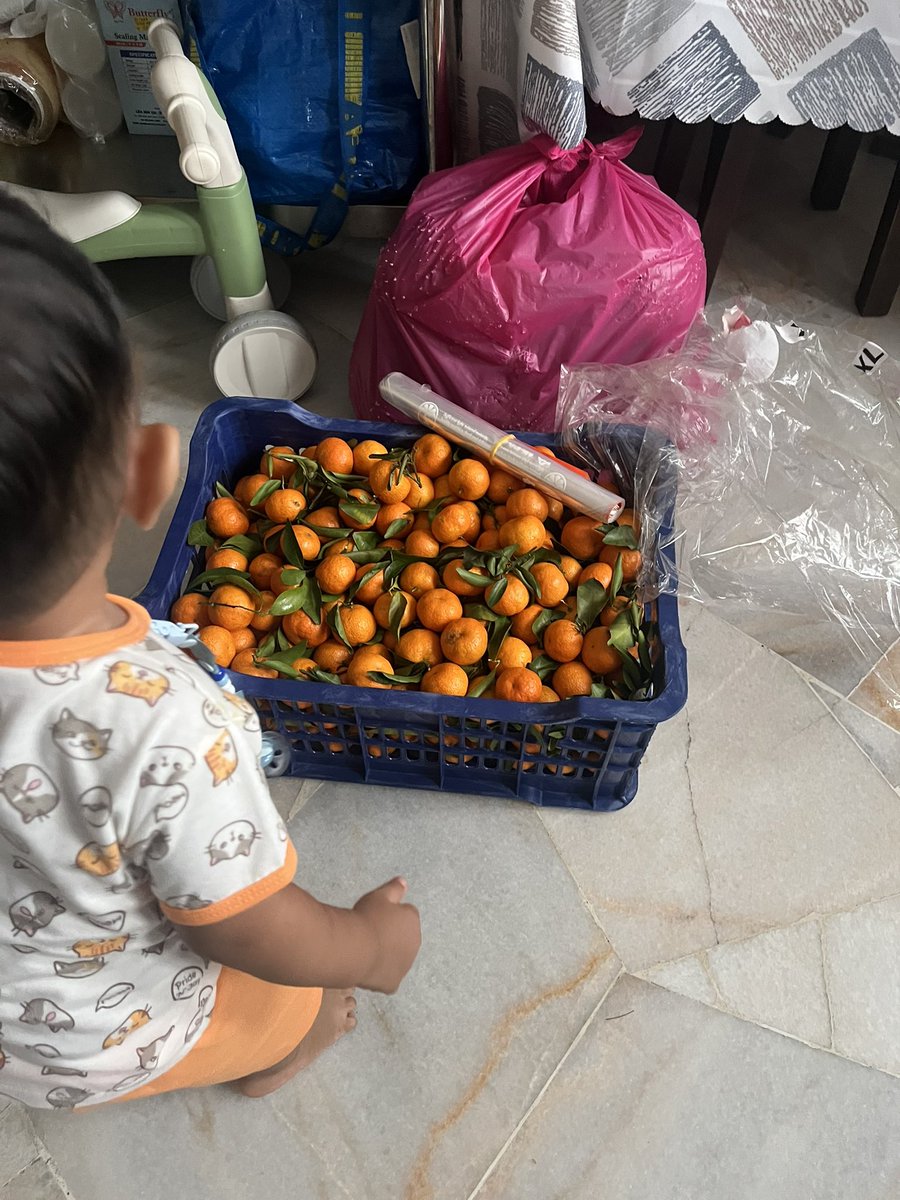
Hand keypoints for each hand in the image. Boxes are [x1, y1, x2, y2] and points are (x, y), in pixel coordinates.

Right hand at [354, 876, 420, 993]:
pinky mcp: (393, 983)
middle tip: (369, 933)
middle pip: (402, 938)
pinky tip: (366, 967)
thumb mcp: (379, 896)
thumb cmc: (366, 919)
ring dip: (386, 955)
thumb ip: (394, 888)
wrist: (355, 948)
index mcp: (413, 921)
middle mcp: (414, 943)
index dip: (390, 915)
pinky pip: (388, 977)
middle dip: (391, 936)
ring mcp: (405, 965)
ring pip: (396, 958)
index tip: (376, 916)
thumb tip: (403, 881)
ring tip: (365, 950)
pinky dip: (380, 973)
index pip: (406, 915)